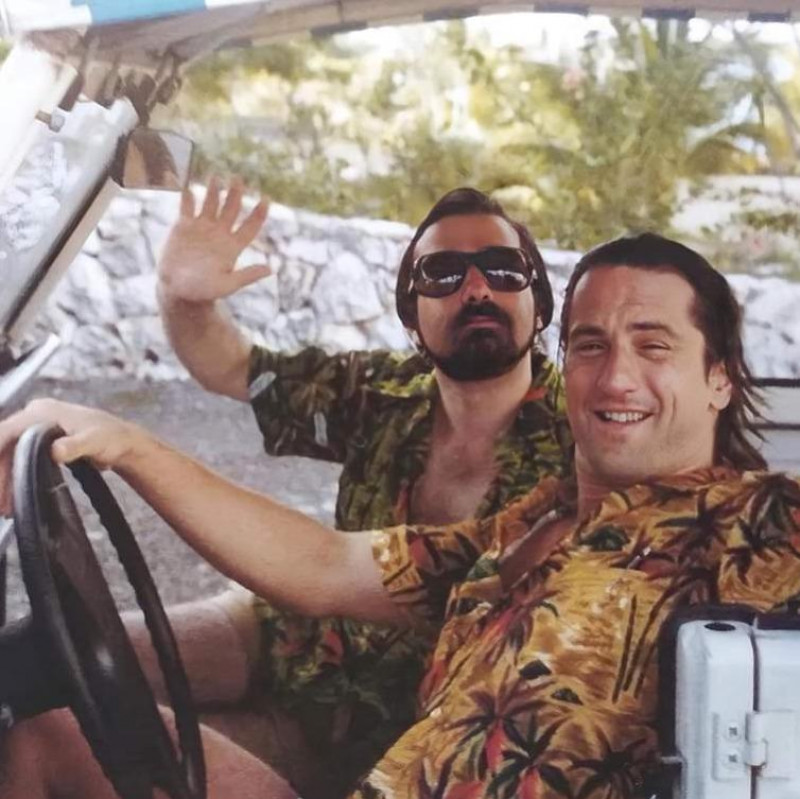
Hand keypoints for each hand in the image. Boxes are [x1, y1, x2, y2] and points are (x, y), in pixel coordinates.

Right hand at [0, 399, 142, 514]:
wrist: (125, 442)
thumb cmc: (112, 437)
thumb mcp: (94, 441)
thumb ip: (75, 446)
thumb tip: (56, 450)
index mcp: (42, 411)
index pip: (6, 431)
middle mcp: (35, 416)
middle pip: (5, 446)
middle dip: (2, 475)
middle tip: (2, 504)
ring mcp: (38, 428)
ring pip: (11, 455)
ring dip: (7, 480)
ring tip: (6, 507)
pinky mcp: (42, 441)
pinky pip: (21, 459)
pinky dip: (17, 478)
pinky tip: (15, 498)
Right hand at [158, 176, 270, 303]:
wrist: (180, 290)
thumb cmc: (205, 291)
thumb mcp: (227, 285)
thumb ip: (247, 276)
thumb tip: (271, 269)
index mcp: (233, 246)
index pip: (250, 226)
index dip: (259, 214)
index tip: (266, 199)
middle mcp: (220, 233)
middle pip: (231, 209)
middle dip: (235, 194)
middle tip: (238, 178)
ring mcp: (202, 227)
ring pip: (211, 203)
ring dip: (214, 190)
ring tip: (216, 177)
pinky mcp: (184, 226)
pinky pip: (187, 206)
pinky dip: (187, 196)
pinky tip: (188, 185)